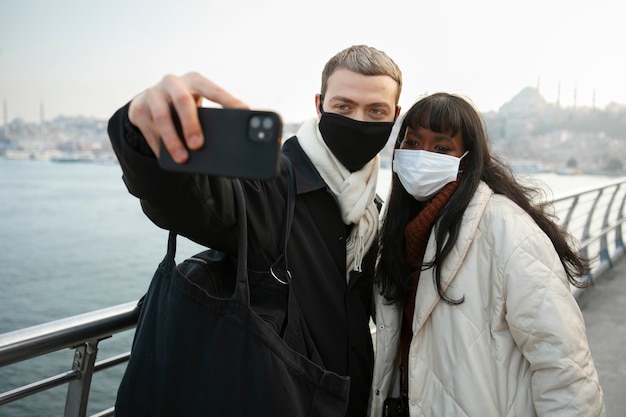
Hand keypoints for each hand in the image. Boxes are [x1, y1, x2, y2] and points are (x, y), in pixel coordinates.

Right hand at [128, 72, 247, 161]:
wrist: (151, 102)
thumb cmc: (185, 107)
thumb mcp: (198, 105)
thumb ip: (213, 116)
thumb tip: (234, 137)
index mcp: (194, 80)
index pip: (213, 89)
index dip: (229, 100)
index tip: (243, 112)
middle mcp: (172, 82)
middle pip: (182, 100)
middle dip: (191, 124)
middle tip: (198, 145)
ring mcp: (153, 93)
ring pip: (161, 117)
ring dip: (172, 140)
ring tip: (182, 158)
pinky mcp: (138, 107)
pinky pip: (148, 129)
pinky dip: (158, 146)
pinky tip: (166, 158)